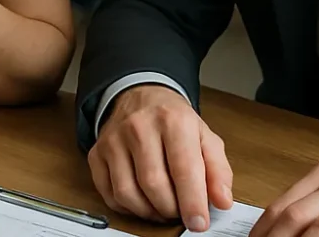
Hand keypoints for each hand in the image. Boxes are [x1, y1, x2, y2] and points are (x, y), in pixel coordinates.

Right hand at [88, 85, 233, 231]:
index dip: (192, 201)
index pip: (183, 168)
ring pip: (128, 193)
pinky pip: (109, 194)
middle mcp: (139, 126)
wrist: (140, 96)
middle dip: (171, 208)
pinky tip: (142, 200)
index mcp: (172, 119)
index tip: (199, 222)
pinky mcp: (97, 152)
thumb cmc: (173, 120)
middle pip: (154, 184)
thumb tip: (222, 201)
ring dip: (150, 211)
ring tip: (163, 208)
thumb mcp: (205, 137)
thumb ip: (218, 170)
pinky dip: (128, 207)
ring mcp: (114, 139)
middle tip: (181, 212)